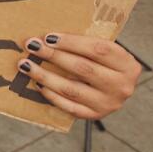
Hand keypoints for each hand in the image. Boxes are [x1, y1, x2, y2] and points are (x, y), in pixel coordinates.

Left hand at [17, 33, 140, 119]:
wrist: (119, 88)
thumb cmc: (105, 63)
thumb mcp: (106, 51)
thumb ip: (86, 44)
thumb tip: (49, 37)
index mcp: (127, 64)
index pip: (98, 49)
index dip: (71, 42)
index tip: (48, 36)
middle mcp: (121, 85)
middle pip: (82, 68)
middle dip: (53, 55)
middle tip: (32, 45)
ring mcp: (108, 103)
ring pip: (71, 88)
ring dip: (44, 75)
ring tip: (26, 65)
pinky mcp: (95, 115)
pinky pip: (68, 106)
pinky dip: (51, 94)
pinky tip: (38, 83)